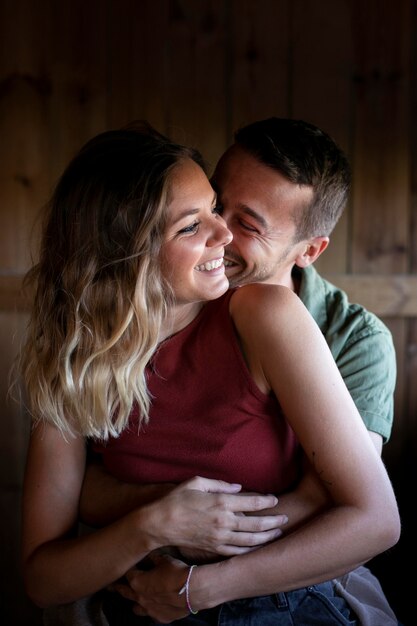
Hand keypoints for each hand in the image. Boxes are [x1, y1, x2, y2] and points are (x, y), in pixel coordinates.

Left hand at [110, 553, 190, 622]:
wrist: (191, 590)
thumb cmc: (176, 573)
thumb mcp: (165, 560)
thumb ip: (155, 558)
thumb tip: (151, 555)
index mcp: (138, 582)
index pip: (127, 574)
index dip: (128, 568)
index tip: (126, 565)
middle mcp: (140, 597)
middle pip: (125, 593)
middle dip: (118, 588)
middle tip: (110, 587)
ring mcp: (149, 610)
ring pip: (136, 608)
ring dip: (135, 602)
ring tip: (135, 598)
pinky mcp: (160, 618)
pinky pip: (152, 615)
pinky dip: (152, 609)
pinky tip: (156, 605)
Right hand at [147, 476, 286, 555]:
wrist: (161, 524)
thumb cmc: (177, 499)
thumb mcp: (197, 482)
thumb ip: (220, 484)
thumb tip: (238, 488)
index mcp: (220, 502)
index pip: (251, 502)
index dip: (266, 501)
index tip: (274, 500)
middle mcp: (223, 521)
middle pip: (256, 523)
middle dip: (273, 521)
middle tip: (284, 518)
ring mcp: (220, 537)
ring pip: (250, 539)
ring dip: (266, 536)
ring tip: (277, 533)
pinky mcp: (214, 548)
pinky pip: (237, 551)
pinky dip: (250, 550)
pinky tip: (258, 547)